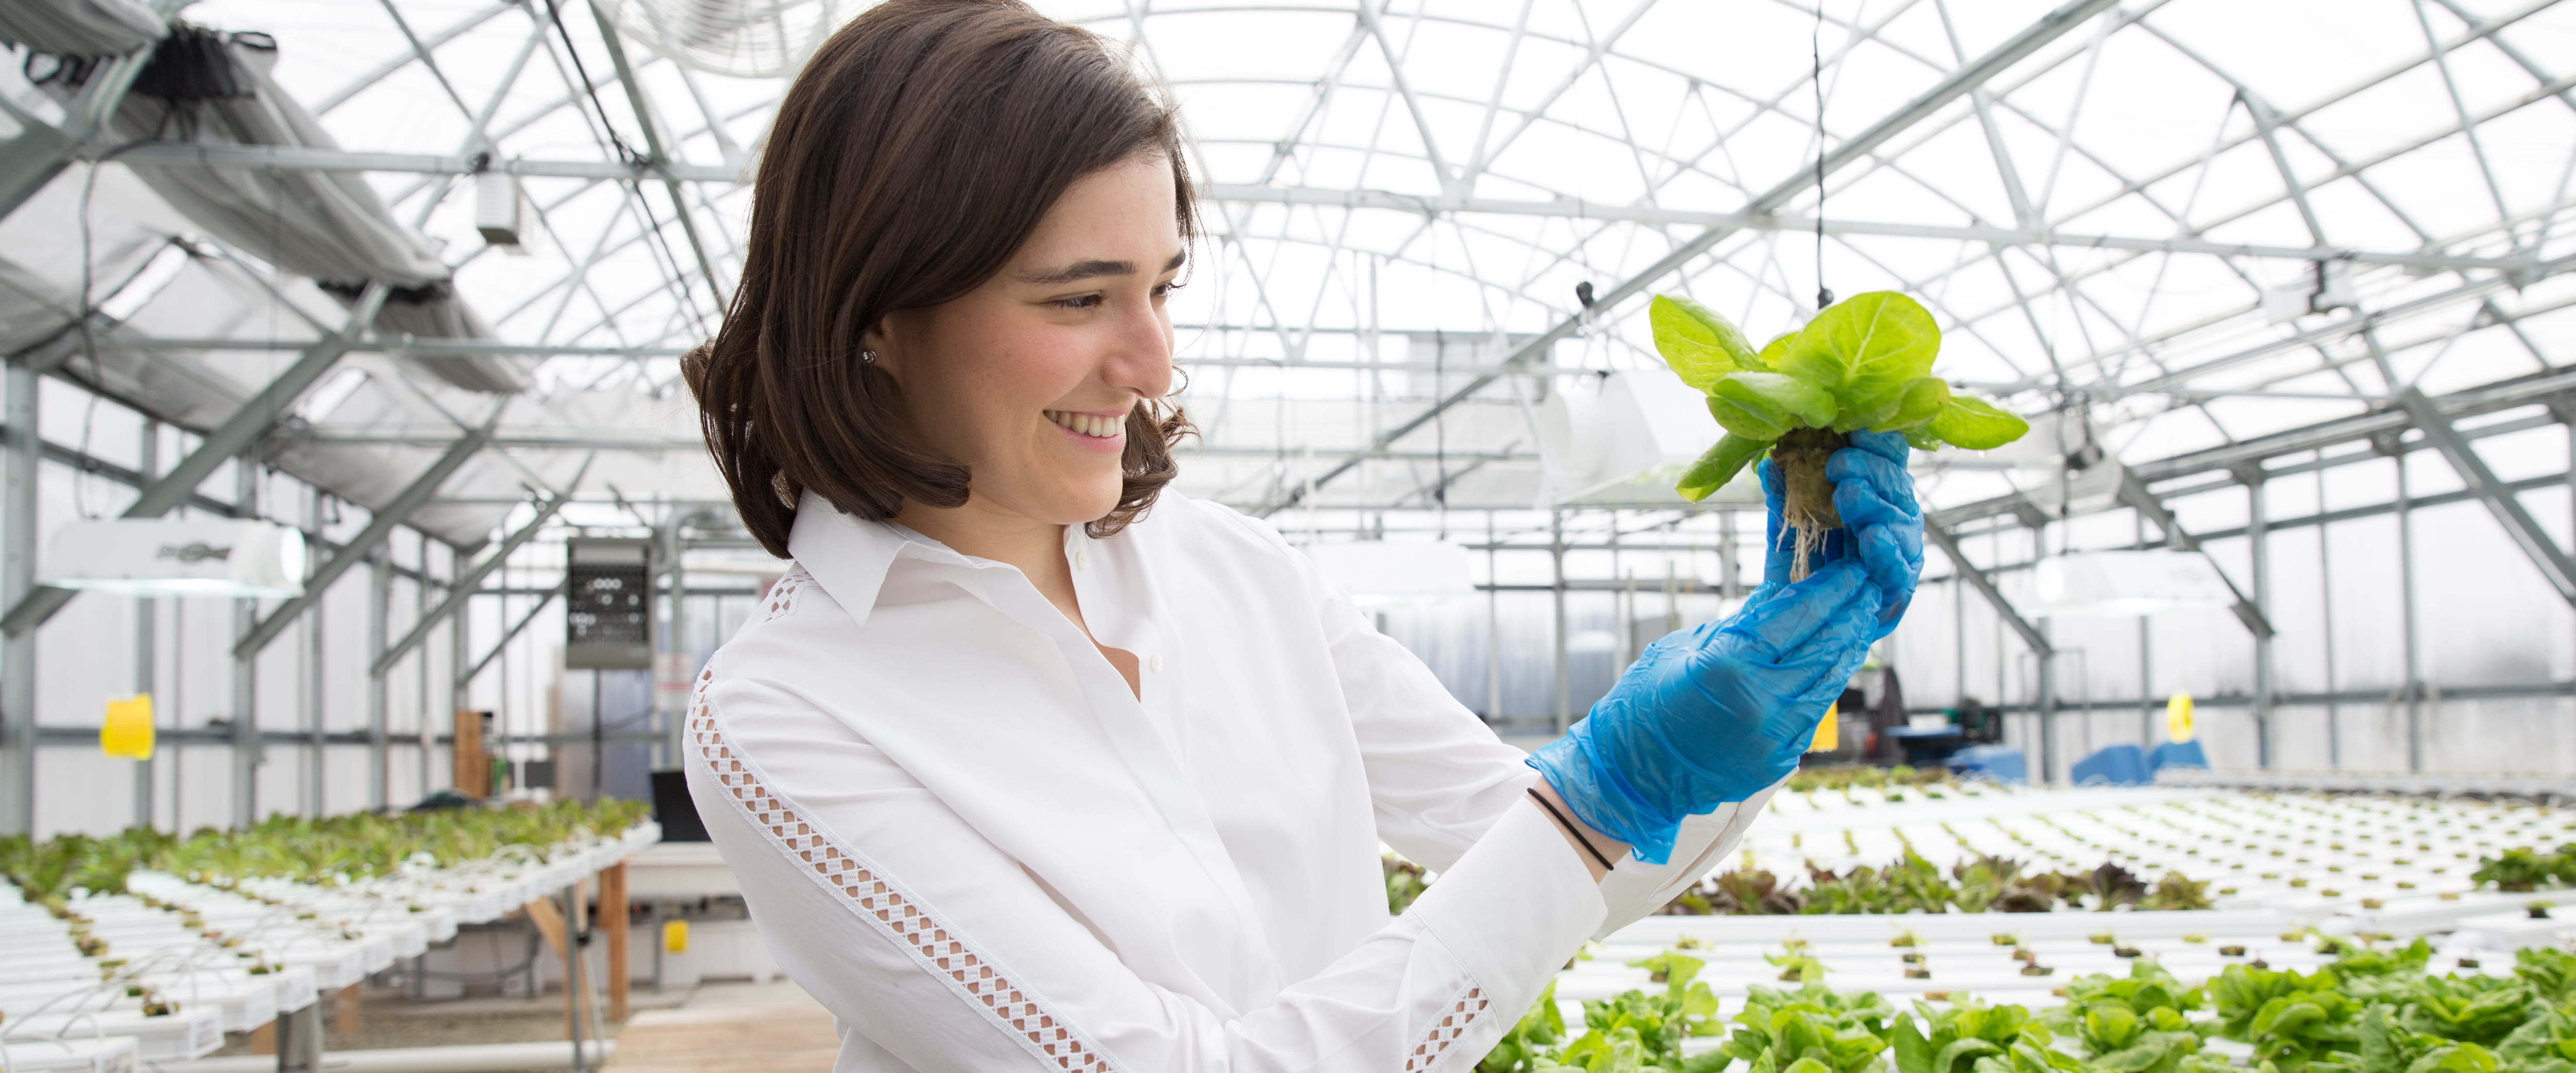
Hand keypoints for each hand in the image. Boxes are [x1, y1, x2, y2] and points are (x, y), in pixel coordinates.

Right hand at [1525, 562, 1880, 863]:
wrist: (1629, 777)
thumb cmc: (1642, 704)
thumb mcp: (1684, 649)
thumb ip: (1737, 626)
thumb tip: (1778, 597)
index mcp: (1730, 664)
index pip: (1798, 614)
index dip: (1830, 587)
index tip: (1851, 568)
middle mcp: (1763, 700)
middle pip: (1826, 644)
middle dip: (1852, 611)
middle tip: (1870, 585)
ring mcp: (1776, 735)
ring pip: (1830, 679)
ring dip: (1849, 645)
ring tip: (1862, 618)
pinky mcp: (1780, 758)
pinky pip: (1816, 710)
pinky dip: (1828, 680)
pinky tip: (1835, 660)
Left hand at [1760, 429, 1922, 638]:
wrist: (1800, 625)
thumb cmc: (1803, 569)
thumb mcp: (1788, 527)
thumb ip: (1784, 497)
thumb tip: (1769, 463)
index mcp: (1873, 492)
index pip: (1885, 457)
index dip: (1875, 441)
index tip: (1854, 427)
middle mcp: (1893, 515)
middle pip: (1895, 483)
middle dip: (1870, 470)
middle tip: (1839, 464)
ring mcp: (1900, 550)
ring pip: (1901, 520)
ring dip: (1876, 505)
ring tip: (1850, 495)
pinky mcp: (1898, 585)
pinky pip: (1899, 566)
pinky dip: (1887, 551)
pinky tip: (1873, 537)